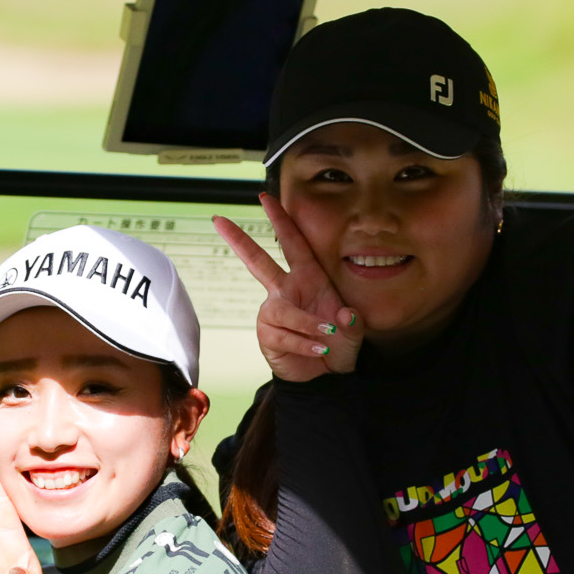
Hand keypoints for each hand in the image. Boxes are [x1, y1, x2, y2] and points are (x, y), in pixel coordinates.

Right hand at [213, 193, 360, 382]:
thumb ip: (353, 323)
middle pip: (257, 261)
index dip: (281, 220)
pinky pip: (282, 334)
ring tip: (327, 338)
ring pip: (282, 311)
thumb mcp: (354, 332)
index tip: (266, 197)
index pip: (293, 244)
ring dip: (306, 324)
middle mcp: (286, 290)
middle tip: (219, 220)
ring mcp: (274, 311)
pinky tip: (318, 350)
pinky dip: (303, 343)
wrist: (325, 376)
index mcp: (309, 278)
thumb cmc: (338, 344)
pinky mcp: (267, 333)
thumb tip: (344, 314)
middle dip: (239, 240)